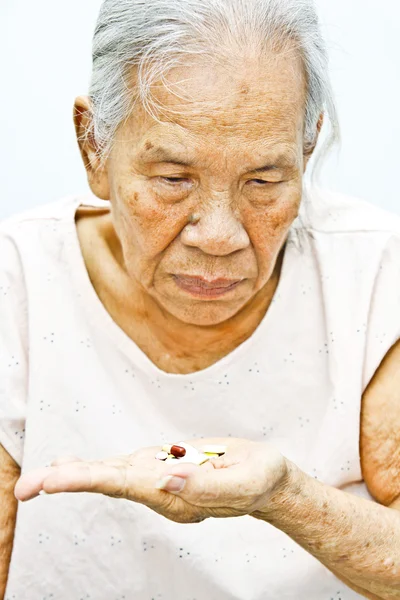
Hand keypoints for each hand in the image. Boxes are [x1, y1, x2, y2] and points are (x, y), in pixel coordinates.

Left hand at [14, 438, 288, 523]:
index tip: (55, 481)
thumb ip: (206, 485)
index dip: (89, 480)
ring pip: (112, 476)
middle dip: (68, 482)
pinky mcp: (163, 468)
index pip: (126, 487)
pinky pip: (123, 467)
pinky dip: (94, 467)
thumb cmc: (259, 480)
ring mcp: (161, 481)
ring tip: (39, 477)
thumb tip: (165, 478)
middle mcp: (162, 492)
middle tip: (27, 487)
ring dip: (74, 476)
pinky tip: (71, 466)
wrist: (267, 481)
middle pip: (109, 484)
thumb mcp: (244, 480)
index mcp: (178, 496)